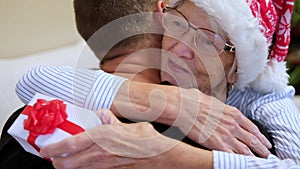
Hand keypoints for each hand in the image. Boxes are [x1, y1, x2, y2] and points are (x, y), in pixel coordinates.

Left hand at [40, 109, 186, 168]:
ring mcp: (102, 166)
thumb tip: (102, 113)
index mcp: (101, 137)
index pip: (68, 144)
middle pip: (66, 163)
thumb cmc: (146, 140)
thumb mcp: (128, 124)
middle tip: (54, 155)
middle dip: (56, 160)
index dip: (52, 149)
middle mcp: (98, 154)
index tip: (45, 149)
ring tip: (66, 160)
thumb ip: (111, 120)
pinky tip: (85, 163)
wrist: (159, 156)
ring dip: (67, 166)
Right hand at [173, 88, 271, 156]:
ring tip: (259, 162)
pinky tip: (243, 163)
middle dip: (262, 149)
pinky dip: (239, 161)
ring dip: (254, 157)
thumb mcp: (215, 102)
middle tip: (267, 154)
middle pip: (253, 140)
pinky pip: (232, 155)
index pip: (252, 128)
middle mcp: (233, 125)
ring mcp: (226, 135)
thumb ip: (223, 110)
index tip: (265, 142)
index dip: (261, 137)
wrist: (185, 106)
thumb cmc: (196, 102)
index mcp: (233, 114)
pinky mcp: (217, 144)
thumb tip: (222, 112)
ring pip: (245, 150)